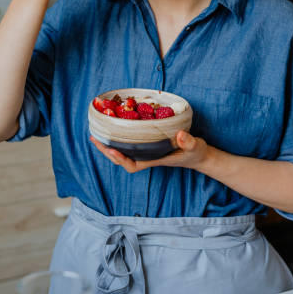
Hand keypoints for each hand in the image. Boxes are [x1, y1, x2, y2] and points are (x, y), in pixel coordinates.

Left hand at [89, 130, 208, 173]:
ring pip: (123, 152)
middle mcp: (148, 157)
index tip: (111, 148)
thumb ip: (188, 141)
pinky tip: (115, 128)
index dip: (120, 158)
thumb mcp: (194, 146)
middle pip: (122, 159)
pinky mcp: (149, 145)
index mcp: (155, 159)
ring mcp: (147, 152)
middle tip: (93, 138)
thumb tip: (180, 135)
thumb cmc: (196, 153)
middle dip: (107, 151)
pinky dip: (120, 138)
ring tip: (97, 134)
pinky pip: (130, 144)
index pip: (133, 165)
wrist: (198, 155)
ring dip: (110, 144)